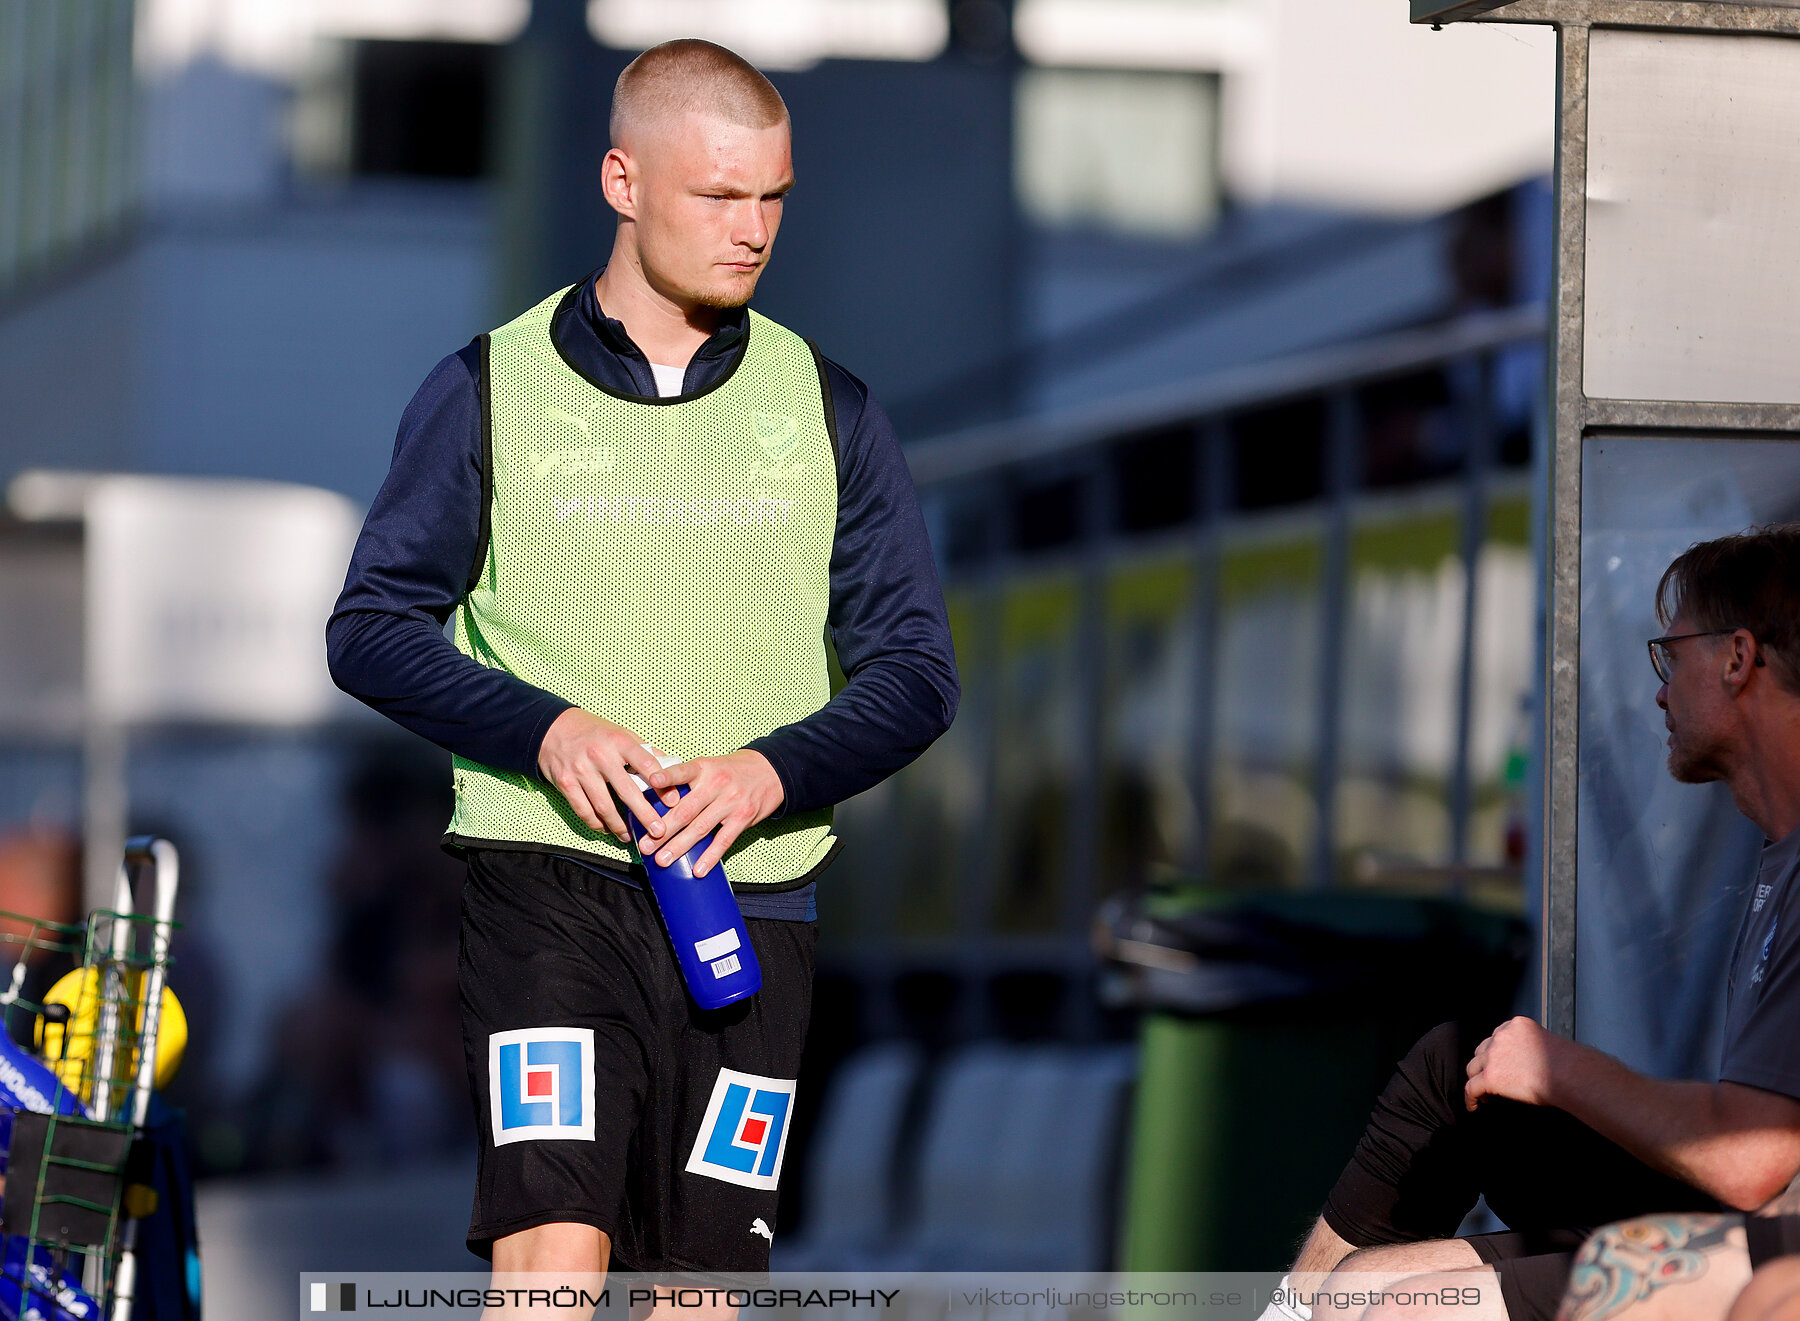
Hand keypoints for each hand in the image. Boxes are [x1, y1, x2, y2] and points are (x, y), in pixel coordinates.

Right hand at [536, 708, 677, 842]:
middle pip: (627, 791)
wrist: (553, 728)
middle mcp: (600, 755)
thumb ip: (645, 751)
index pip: (646, 764)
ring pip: (604, 806)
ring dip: (619, 825)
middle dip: (645, 814)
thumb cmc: (594, 732)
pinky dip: (597, 824)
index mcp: (619, 741)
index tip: (674, 802)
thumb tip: (673, 767)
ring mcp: (581, 770)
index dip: (662, 785)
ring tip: (630, 836)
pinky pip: (584, 810)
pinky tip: (607, 829)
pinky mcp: (565, 783)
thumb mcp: (621, 733)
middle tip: (659, 832)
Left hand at [641, 750, 784, 877]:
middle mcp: (716, 784)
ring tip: (662, 860)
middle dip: (663, 829)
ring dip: (680, 846)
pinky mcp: (743, 817)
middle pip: (686, 809)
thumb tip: (652, 790)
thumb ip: (685, 778)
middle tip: (645, 845)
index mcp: (703, 768)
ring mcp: (731, 801)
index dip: (667, 776)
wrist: (770, 770)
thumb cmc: (731, 771)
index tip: (653, 781)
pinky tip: (698, 869)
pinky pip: (724, 840)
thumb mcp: (709, 765)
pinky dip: (710, 856)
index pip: (682, 771)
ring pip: (701, 827)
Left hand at [1465, 1015, 1566, 1111]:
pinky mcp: (1490, 1076)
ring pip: (1473, 1068)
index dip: (1494, 1052)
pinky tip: (1474, 1105)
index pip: (1497, 1037)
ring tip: (1482, 1093)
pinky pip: (1471, 1087)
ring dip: (1476, 1079)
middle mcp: (1502, 1037)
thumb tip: (1526, 1064)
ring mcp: (1493, 1055)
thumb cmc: (1567, 1065)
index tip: (1496, 1063)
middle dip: (1484, 1065)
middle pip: (1482, 1051)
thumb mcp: (1546, 1044)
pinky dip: (1470, 1098)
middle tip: (1489, 1078)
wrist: (1568, 1075)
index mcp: (1516, 1026)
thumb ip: (1530, 1048)